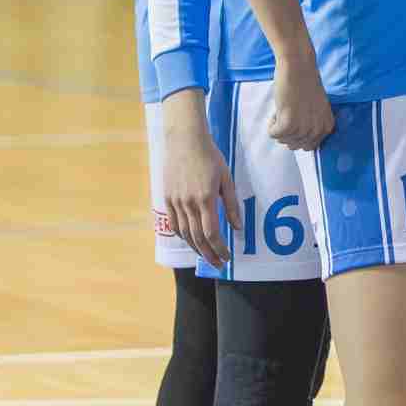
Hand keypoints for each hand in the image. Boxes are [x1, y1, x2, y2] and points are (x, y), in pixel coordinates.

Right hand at [161, 91, 240, 266]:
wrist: (185, 140)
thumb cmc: (210, 156)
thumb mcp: (226, 178)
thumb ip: (232, 204)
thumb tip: (237, 227)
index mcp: (206, 198)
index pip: (212, 233)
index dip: (219, 248)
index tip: (227, 257)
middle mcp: (188, 203)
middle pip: (197, 237)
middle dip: (208, 254)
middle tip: (218, 264)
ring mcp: (175, 201)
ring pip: (185, 233)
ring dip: (196, 248)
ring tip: (206, 256)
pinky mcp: (167, 198)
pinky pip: (174, 223)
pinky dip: (183, 236)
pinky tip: (191, 241)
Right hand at [268, 52, 333, 150]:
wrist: (298, 67)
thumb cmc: (305, 84)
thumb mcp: (317, 109)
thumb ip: (312, 126)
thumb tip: (299, 142)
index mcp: (327, 127)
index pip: (309, 146)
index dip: (298, 134)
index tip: (298, 118)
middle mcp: (318, 130)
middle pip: (294, 146)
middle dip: (288, 131)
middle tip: (290, 111)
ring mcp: (304, 128)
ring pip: (283, 140)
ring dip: (279, 125)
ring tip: (286, 107)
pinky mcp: (288, 124)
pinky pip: (273, 134)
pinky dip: (271, 124)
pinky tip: (279, 109)